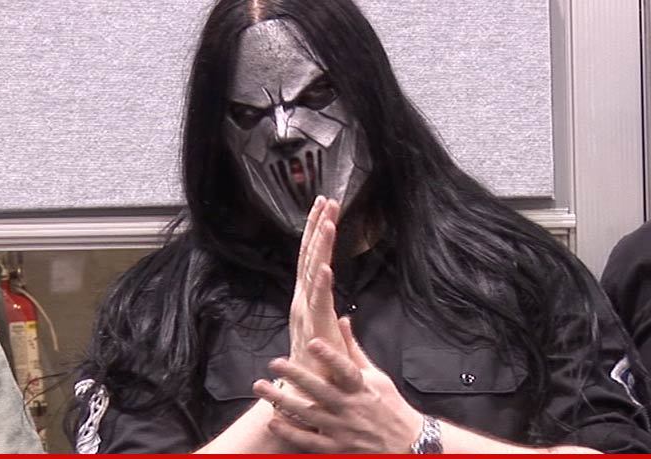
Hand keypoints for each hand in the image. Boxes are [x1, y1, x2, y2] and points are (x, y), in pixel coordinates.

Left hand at [254, 317, 422, 452]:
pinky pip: (310, 441)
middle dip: (297, 376)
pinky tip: (273, 422)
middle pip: (320, 390)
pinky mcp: (337, 449)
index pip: (345, 368)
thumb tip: (341, 320)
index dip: (329, 355)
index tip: (313, 341)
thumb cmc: (389, 406)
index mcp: (362, 387)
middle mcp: (351, 408)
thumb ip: (352, 349)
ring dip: (284, 401)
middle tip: (275, 363)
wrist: (407, 445)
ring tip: (262, 388)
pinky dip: (291, 433)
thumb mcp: (376, 375)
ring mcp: (343, 430)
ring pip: (309, 414)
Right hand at [289, 197, 346, 375]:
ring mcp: (307, 312)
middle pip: (310, 257)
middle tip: (326, 200)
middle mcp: (304, 301)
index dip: (318, 234)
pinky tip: (325, 265)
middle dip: (318, 228)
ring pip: (313, 271)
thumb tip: (346, 317)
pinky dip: (320, 283)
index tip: (326, 211)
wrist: (307, 398)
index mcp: (309, 302)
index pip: (313, 260)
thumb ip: (341, 331)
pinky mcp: (314, 327)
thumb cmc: (320, 373)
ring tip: (327, 220)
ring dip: (320, 245)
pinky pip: (317, 301)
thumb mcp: (334, 347)